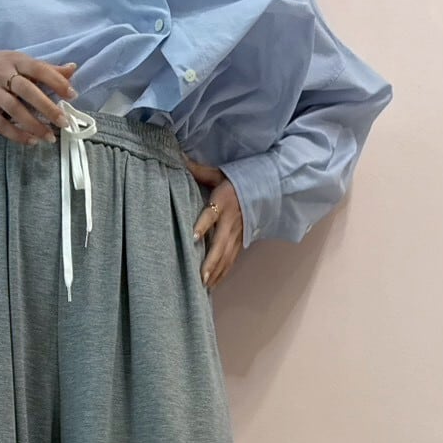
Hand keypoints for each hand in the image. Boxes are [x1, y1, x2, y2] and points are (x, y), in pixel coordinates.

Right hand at [0, 51, 78, 144]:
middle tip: (64, 122)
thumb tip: (73, 69)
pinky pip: (0, 124)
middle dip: (47, 107)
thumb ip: (46, 69)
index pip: (38, 69)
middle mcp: (2, 75)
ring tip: (50, 137)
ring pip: (14, 110)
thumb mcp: (20, 62)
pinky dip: (17, 134)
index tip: (72, 95)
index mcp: (15, 60)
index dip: (56, 81)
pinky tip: (32, 141)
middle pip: (27, 91)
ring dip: (34, 125)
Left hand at [184, 155, 243, 289]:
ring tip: (205, 285)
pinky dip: (222, 273)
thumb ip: (198, 169)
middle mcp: (230, 222)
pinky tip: (213, 285)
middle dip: (211, 261)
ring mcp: (236, 235)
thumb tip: (177, 156)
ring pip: (226, 257)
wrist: (264, 190)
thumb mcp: (218, 173)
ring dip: (216, 271)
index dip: (203, 226)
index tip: (193, 237)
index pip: (211, 215)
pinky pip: (230, 261)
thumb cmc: (236, 181)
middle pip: (220, 244)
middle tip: (201, 276)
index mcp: (223, 203)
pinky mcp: (240, 243)